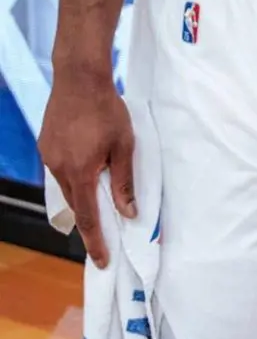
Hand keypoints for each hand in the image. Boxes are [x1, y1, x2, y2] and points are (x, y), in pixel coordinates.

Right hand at [38, 69, 135, 268]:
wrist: (80, 77)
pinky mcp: (45, 144)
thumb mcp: (124, 146)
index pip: (88, 217)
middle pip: (75, 203)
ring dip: (81, 194)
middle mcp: (58, 169)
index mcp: (80, 173)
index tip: (102, 261)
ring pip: (66, 186)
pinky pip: (60, 168)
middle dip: (89, 219)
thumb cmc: (107, 109)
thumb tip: (128, 213)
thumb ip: (124, 181)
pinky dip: (73, 175)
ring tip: (97, 196)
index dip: (95, 241)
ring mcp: (48, 156)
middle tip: (104, 233)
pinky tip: (85, 167)